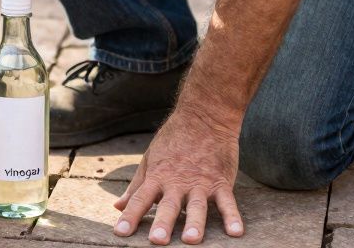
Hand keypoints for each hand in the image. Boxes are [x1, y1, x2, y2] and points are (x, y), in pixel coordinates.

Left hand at [113, 106, 245, 244]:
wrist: (204, 117)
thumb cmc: (173, 141)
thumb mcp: (150, 160)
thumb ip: (136, 186)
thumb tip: (117, 206)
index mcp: (158, 177)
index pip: (140, 199)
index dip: (129, 216)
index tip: (119, 233)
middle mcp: (177, 181)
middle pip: (169, 205)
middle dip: (162, 223)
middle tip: (157, 241)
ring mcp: (201, 182)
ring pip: (197, 206)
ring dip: (195, 223)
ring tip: (192, 240)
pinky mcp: (221, 181)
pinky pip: (228, 202)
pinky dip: (233, 217)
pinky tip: (236, 232)